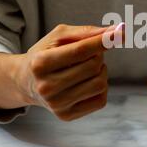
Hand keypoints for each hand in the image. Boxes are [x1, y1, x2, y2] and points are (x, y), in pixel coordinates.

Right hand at [0, 24, 121, 120]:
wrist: (26, 81)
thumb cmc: (45, 54)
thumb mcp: (58, 37)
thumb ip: (86, 32)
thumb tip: (117, 31)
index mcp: (40, 63)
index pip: (80, 51)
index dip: (102, 41)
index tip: (120, 33)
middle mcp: (46, 86)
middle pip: (92, 67)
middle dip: (98, 55)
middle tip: (90, 53)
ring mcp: (56, 104)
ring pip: (100, 84)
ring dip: (101, 71)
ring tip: (88, 67)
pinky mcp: (66, 116)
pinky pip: (100, 100)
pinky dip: (101, 87)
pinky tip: (88, 81)